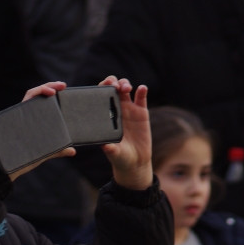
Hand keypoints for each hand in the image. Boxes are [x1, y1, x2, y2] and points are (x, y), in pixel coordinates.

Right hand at [7, 81, 76, 180]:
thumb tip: (72, 151)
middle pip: (37, 94)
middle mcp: (28, 116)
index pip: (42, 102)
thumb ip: (60, 150)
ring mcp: (23, 115)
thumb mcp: (48, 151)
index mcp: (34, 121)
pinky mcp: (19, 115)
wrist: (12, 166)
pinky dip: (37, 92)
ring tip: (56, 88)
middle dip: (50, 86)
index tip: (63, 89)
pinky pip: (27, 99)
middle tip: (63, 85)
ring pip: (31, 94)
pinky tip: (49, 93)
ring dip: (44, 87)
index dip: (51, 92)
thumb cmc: (26, 159)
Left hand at [98, 76, 151, 190]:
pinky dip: (142, 91)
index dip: (101, 89)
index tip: (103, 87)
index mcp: (105, 116)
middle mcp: (116, 110)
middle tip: (114, 85)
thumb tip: (105, 146)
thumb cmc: (120, 157)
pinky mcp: (141, 112)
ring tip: (126, 88)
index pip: (101, 97)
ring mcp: (129, 110)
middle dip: (113, 82)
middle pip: (113, 89)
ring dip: (125, 84)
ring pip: (126, 90)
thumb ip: (110, 149)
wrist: (135, 162)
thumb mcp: (114, 154)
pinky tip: (142, 88)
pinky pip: (141, 98)